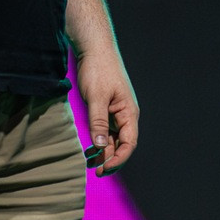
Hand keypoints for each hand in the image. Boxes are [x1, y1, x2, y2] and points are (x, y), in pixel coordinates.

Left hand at [76, 45, 138, 176]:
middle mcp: (125, 114)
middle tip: (95, 171)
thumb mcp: (96, 97)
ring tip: (91, 163)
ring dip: (104, 151)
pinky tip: (90, 148)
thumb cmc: (98, 70)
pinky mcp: (106, 107)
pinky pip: (106, 129)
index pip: (129, 143)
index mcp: (129, 112)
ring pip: (113, 138)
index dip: (118, 159)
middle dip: (111, 159)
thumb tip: (101, 147)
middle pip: (122, 144)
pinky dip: (99, 140)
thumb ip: (98, 123)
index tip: (104, 168)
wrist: (94, 47)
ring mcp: (116, 111)